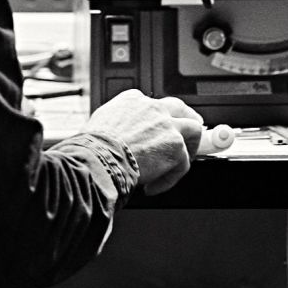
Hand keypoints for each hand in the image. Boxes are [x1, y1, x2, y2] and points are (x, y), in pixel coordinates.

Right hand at [84, 89, 203, 195]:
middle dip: (188, 121)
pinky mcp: (176, 145)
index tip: (160, 132)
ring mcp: (167, 125)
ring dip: (189, 148)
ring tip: (178, 165)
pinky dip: (169, 179)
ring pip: (194, 129)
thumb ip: (117, 123)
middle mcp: (153, 108)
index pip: (155, 105)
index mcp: (133, 100)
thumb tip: (118, 138)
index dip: (160, 121)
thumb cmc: (93, 146)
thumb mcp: (102, 123)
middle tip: (189, 137)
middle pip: (180, 109)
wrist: (98, 158)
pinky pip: (183, 164)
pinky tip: (153, 187)